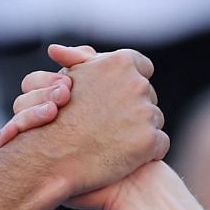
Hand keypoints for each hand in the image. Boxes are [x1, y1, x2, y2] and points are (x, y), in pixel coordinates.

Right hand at [0, 44, 166, 203]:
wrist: (49, 157)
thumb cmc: (55, 117)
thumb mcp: (67, 79)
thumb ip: (82, 60)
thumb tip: (83, 52)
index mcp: (120, 63)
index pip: (142, 67)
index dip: (131, 82)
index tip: (120, 96)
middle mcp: (137, 84)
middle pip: (149, 95)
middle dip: (135, 107)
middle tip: (110, 123)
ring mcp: (145, 113)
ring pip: (155, 120)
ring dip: (141, 130)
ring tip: (112, 141)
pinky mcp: (149, 141)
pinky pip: (160, 145)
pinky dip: (147, 153)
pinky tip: (126, 157)